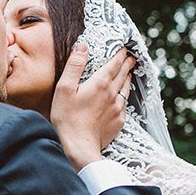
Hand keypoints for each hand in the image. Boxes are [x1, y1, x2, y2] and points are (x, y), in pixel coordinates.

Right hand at [50, 45, 134, 170]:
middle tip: (131, 57)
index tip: (124, 48)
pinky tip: (122, 97)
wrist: (80, 147)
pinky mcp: (118, 121)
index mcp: (100, 83)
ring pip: (126, 89)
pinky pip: (124, 104)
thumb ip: (74, 66)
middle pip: (123, 74)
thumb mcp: (64, 88)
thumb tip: (83, 47)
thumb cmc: (68, 118)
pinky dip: (125, 96)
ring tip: (129, 73)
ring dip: (128, 78)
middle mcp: (112, 94)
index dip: (120, 54)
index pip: (114, 63)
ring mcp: (117, 108)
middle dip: (127, 64)